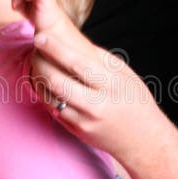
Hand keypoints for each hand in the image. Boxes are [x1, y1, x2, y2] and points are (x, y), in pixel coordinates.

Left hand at [29, 28, 173, 164]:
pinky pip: (53, 109)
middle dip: (40, 63)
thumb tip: (72, 41)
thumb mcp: (124, 75)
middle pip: (58, 81)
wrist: (143, 140)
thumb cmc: (135, 101)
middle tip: (34, 50)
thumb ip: (99, 59)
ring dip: (39, 78)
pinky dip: (46, 94)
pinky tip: (44, 82)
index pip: (77, 64)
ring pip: (51, 97)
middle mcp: (96, 104)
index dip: (56, 49)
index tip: (40, 38)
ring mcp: (84, 120)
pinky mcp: (77, 131)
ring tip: (37, 64)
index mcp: (111, 85)